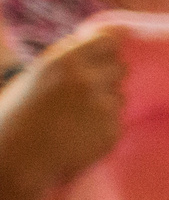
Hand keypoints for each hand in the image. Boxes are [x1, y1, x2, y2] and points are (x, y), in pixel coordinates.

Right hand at [0, 26, 125, 199]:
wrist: (15, 158)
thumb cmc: (17, 116)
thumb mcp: (36, 76)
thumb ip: (68, 60)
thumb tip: (99, 41)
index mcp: (64, 61)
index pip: (108, 41)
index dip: (107, 50)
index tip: (105, 57)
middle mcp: (87, 79)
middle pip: (120, 68)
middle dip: (108, 77)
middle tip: (86, 93)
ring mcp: (103, 106)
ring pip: (120, 96)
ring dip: (106, 103)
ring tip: (76, 118)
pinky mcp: (112, 131)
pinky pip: (117, 121)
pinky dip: (104, 127)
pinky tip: (80, 135)